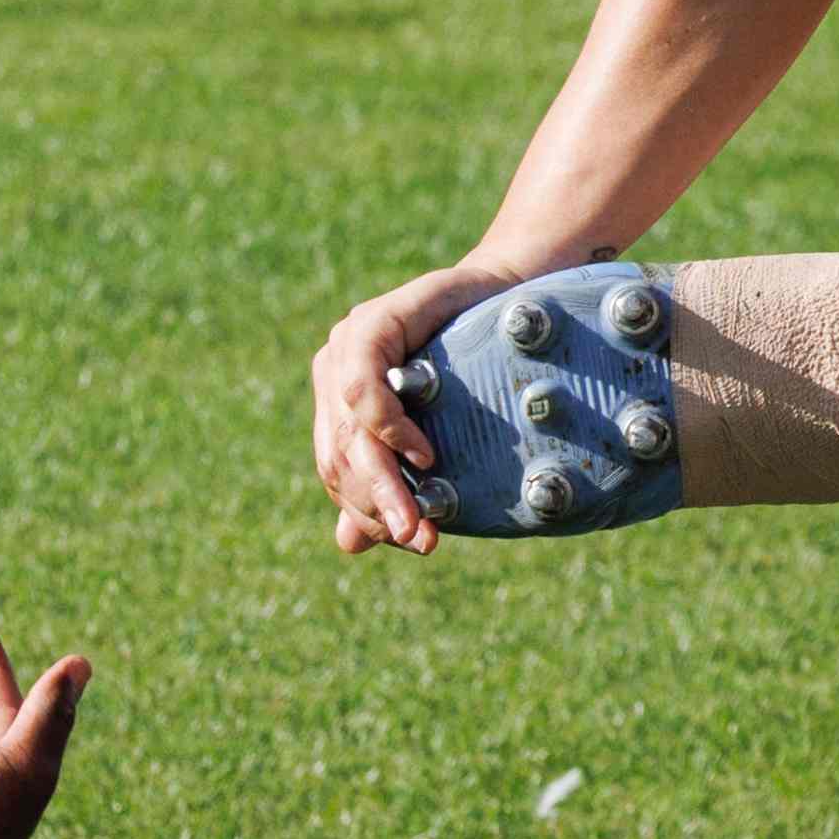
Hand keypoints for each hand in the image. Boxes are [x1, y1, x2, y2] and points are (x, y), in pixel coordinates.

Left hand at [310, 258, 522, 555]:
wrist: (508, 295)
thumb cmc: (476, 360)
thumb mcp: (435, 427)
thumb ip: (390, 476)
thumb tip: (349, 544)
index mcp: (335, 400)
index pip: (337, 470)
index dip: (370, 512)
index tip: (416, 541)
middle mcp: (331, 369)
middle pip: (340, 454)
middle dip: (380, 504)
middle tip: (418, 539)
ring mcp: (347, 342)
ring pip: (348, 428)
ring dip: (385, 478)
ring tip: (420, 513)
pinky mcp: (371, 322)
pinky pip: (363, 386)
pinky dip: (390, 427)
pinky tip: (423, 454)